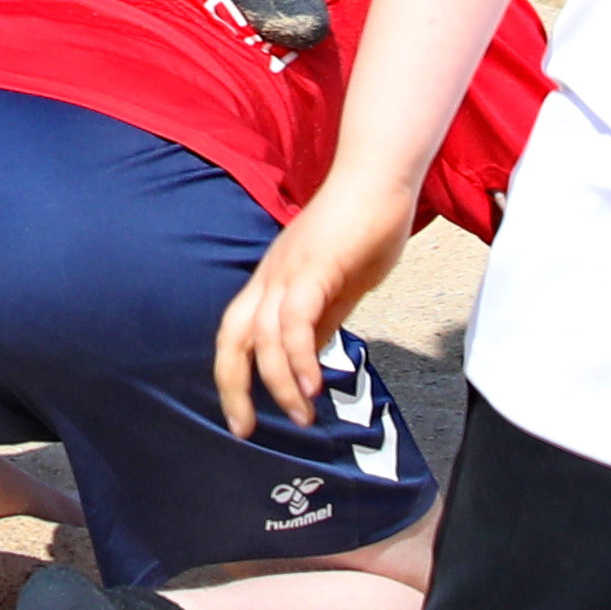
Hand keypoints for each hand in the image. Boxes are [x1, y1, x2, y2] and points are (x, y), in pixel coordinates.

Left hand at [214, 166, 414, 429]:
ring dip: (280, 383)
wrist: (379, 178)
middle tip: (245, 431)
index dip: (233, 375)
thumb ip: (323, 319)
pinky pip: (296, 319)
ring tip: (302, 417)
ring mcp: (288, 271)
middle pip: (231, 337)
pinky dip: (298, 355)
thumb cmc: (363, 226)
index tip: (244, 417)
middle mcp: (270, 277)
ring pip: (263, 336)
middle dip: (231, 387)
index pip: (236, 334)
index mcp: (272, 281)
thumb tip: (310, 358)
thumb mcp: (341, 286)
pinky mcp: (314, 267)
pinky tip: (315, 385)